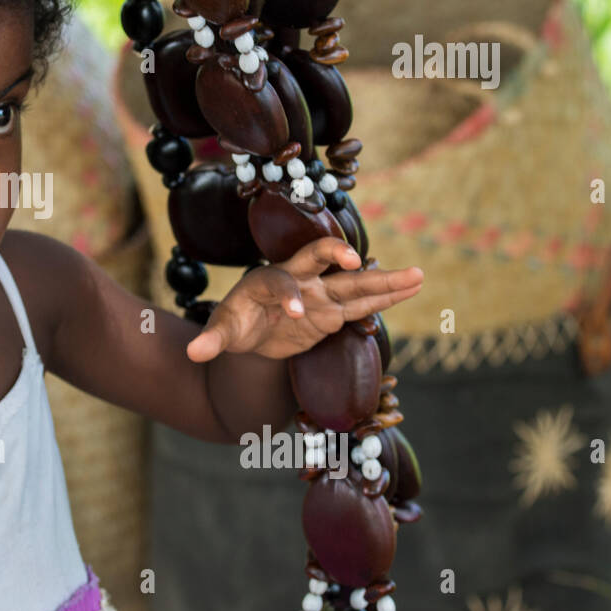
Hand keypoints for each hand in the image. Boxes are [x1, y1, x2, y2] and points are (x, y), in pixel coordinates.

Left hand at [186, 237, 423, 361]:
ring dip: (382, 280)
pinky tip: (412, 290)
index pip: (281, 282)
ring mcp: (320, 293)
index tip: (297, 314)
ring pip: (352, 283)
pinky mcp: (334, 311)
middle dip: (337, 258)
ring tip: (417, 275)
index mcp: (266, 280)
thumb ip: (212, 340)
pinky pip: (363, 303)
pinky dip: (387, 298)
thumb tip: (193, 352)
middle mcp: (297, 279)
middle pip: (320, 261)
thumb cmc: (236, 324)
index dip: (290, 296)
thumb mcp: (223, 333)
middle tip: (356, 260)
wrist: (252, 329)